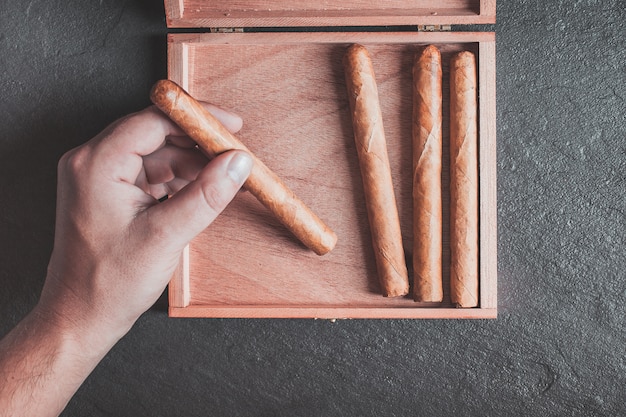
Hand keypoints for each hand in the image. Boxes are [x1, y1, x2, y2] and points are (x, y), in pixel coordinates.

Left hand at [39, 104, 252, 345]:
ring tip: (223, 179)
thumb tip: (237, 164)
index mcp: (96, 164)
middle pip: (155, 133)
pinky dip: (177, 179)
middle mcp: (92, 163)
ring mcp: (99, 178)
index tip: (231, 126)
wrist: (81, 317)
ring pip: (155, 153)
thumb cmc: (108, 283)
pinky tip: (201, 191)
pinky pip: (149, 173)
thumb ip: (206, 195)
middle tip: (233, 155)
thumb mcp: (166, 236)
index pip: (154, 120)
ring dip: (190, 163)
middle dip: (197, 143)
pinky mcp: (109, 193)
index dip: (198, 119)